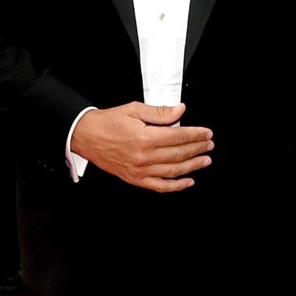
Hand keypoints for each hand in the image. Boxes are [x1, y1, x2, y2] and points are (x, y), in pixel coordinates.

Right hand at [70, 102, 212, 192]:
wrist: (86, 136)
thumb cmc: (108, 123)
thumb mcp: (134, 109)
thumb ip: (160, 112)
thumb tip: (180, 111)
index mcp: (145, 137)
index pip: (179, 136)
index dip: (196, 135)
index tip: (206, 133)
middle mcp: (144, 156)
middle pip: (179, 154)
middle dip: (198, 149)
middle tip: (209, 145)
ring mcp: (140, 170)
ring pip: (174, 170)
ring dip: (193, 166)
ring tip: (205, 160)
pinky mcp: (135, 179)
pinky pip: (160, 186)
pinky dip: (176, 186)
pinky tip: (188, 181)